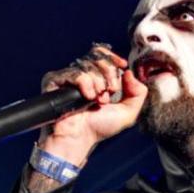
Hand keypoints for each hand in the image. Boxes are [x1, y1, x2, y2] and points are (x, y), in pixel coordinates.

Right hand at [38, 43, 147, 165]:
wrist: (80, 138)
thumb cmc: (99, 127)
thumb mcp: (128, 112)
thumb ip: (138, 93)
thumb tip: (129, 72)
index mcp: (97, 77)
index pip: (103, 54)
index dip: (114, 57)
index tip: (123, 65)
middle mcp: (82, 74)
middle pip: (98, 56)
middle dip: (110, 74)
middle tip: (109, 92)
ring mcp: (68, 77)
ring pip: (88, 65)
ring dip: (98, 84)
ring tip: (97, 100)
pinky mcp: (55, 80)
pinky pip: (76, 73)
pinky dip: (85, 85)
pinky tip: (87, 98)